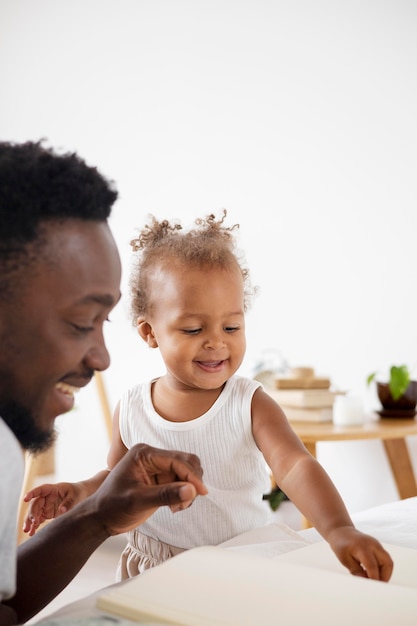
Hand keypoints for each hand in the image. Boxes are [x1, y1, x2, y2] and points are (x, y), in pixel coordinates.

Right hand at [23, 482, 83, 535]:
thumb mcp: (75, 496)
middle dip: (32, 513)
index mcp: (52, 489)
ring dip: (30, 521)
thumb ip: (68, 502)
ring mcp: (46, 506)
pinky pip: (39, 519)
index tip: (25, 499)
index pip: (40, 490)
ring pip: (34, 513)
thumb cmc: (77, 492)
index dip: (32, 493)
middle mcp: (46, 497)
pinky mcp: (47, 513)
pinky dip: (35, 526)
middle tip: (33, 522)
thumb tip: (62, 510)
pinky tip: (31, 532)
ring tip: (27, 531)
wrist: (81, 495)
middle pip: (35, 504)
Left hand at [89, 443, 207, 534]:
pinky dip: (183, 494)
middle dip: (191, 482)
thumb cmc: (112, 506)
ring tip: (178, 507)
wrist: (100, 518)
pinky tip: (175, 506)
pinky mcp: (160, 479)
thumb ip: (165, 495)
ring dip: (188, 490)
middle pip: (185, 462)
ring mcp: (156, 467)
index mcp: (143, 454)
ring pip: (186, 473)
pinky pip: (181, 482)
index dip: (191, 476)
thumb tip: (192, 491)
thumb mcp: (138, 501)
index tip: (201, 492)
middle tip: (187, 502)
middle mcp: (152, 456)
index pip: (176, 460)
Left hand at [327, 526, 392, 580]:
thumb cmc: (341, 545)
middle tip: (377, 586)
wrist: (341, 531)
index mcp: (362, 547)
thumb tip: (367, 582)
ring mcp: (377, 544)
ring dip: (385, 573)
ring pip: (388, 561)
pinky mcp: (378, 546)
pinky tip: (373, 573)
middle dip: (385, 577)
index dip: (374, 579)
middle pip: (387, 563)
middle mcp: (373, 544)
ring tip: (374, 580)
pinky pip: (384, 558)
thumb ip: (357, 572)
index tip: (372, 589)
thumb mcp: (345, 560)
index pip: (372, 566)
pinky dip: (382, 568)